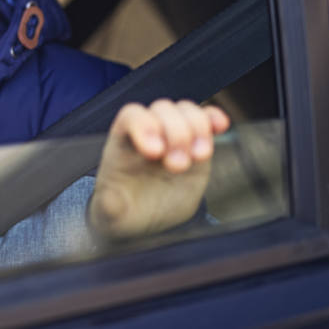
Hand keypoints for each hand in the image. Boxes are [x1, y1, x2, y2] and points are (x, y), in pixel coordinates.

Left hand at [89, 99, 229, 238]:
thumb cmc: (123, 209)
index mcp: (122, 143)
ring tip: (198, 156)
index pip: (131, 116)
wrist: (145, 219)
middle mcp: (148, 134)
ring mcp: (172, 137)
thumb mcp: (111, 211)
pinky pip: (205, 121)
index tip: (154, 152)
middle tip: (177, 166)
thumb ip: (108, 205)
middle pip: (162, 110)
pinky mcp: (194, 146)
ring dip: (197, 129)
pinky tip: (220, 126)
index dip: (144, 125)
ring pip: (185, 111)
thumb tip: (109, 202)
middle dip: (175, 133)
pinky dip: (213, 119)